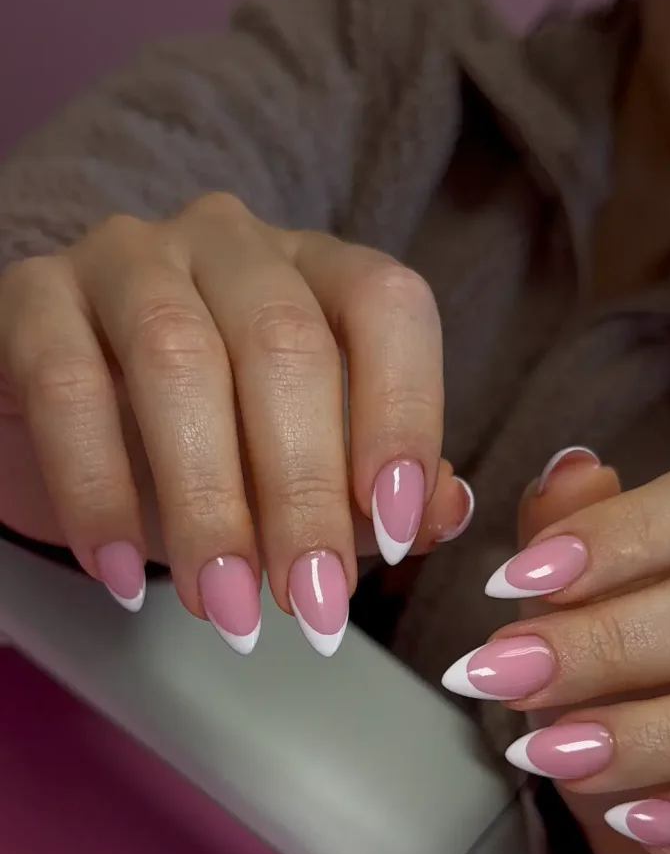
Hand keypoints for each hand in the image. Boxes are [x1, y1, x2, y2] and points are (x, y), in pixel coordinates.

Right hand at [0, 195, 470, 652]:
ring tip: (226, 608)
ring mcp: (126, 259)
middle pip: (284, 342)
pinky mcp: (32, 297)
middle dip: (303, 491)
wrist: (49, 428)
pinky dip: (97, 491)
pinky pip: (67, 385)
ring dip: (208, 503)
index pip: (386, 306)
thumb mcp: (295, 478)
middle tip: (310, 604)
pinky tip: (118, 574)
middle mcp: (228, 245)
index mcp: (315, 272)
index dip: (404, 415)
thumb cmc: (196, 450)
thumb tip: (444, 515)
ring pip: (178, 358)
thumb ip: (371, 495)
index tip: (399, 534)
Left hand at [442, 454, 669, 853]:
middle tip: (498, 676)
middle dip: (605, 643)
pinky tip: (632, 823)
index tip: (506, 582)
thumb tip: (566, 471)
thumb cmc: (661, 706)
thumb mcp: (605, 630)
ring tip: (544, 756)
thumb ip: (584, 555)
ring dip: (649, 735)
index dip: (618, 536)